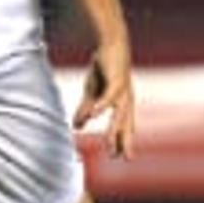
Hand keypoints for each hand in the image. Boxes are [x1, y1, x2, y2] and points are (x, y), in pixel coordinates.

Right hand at [73, 40, 136, 160]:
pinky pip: (109, 96)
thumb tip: (77, 126)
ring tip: (109, 144)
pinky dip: (102, 106)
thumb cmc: (104, 68)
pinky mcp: (117, 80)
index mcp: (121, 104)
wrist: (111, 44)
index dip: (120, 141)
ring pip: (120, 114)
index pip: (123, 126)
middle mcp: (126, 100)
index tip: (117, 157)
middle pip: (126, 124)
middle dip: (124, 141)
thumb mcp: (91, 92)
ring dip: (114, 130)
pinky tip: (95, 116)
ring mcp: (123, 91)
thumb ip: (85, 109)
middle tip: (123, 158)